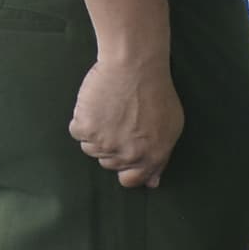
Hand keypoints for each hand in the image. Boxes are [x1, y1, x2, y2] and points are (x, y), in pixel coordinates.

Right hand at [69, 52, 182, 187]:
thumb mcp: (171, 127)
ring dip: (97, 133)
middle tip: (121, 121)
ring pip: (91, 148)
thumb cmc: (157, 93)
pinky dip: (83, 119)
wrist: (135, 66)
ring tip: (111, 110)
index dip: (127, 169)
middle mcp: (127, 155)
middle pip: (109, 163)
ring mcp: (105, 143)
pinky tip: (97, 104)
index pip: (131, 180)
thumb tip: (152, 183)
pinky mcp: (85, 128)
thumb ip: (160, 157)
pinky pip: (77, 132)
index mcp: (151, 157)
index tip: (124, 154)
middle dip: (113, 146)